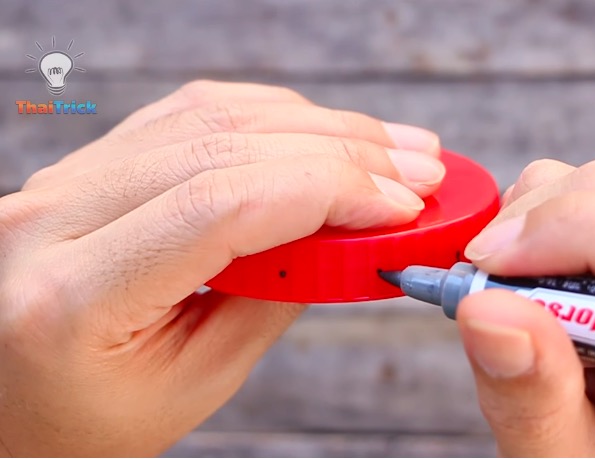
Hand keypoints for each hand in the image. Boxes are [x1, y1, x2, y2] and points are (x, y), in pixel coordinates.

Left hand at [0, 80, 444, 455]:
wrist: (12, 396)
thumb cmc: (96, 415)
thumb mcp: (195, 382)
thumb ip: (273, 299)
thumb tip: (346, 231)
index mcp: (73, 295)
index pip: (220, 206)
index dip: (327, 191)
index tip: (401, 204)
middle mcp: (55, 216)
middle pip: (222, 147)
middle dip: (340, 150)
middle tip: (418, 169)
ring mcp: (65, 179)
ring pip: (210, 117)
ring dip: (315, 125)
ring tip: (386, 147)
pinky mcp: (89, 165)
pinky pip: (188, 116)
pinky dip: (268, 117)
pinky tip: (318, 131)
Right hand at [459, 159, 594, 455]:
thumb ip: (533, 400)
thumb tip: (485, 308)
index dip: (583, 236)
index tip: (491, 272)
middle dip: (537, 230)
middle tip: (477, 283)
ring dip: (525, 227)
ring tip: (502, 295)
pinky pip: (572, 196)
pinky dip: (522, 225)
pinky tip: (514, 280)